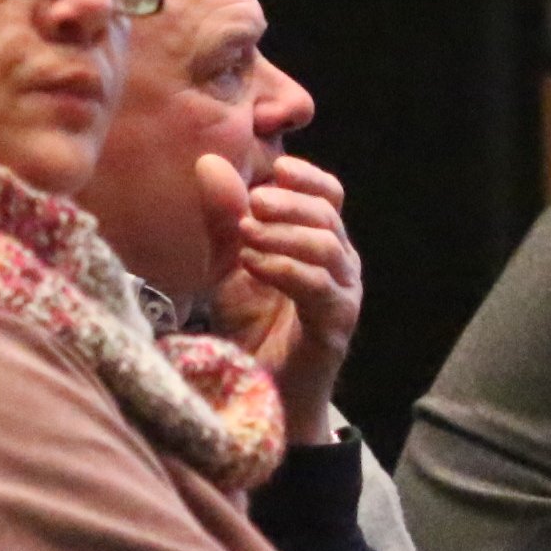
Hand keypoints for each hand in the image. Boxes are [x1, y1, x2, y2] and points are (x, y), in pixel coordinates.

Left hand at [207, 153, 361, 445]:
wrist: (258, 388)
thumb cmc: (250, 324)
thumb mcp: (227, 265)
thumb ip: (222, 218)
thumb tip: (208, 162)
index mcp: (320, 242)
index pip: (329, 195)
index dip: (307, 178)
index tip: (277, 168)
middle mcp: (340, 264)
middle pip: (328, 215)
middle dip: (289, 203)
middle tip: (253, 203)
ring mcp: (342, 295)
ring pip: (327, 247)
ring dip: (283, 235)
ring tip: (245, 238)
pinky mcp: (335, 325)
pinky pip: (318, 287)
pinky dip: (284, 269)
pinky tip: (253, 265)